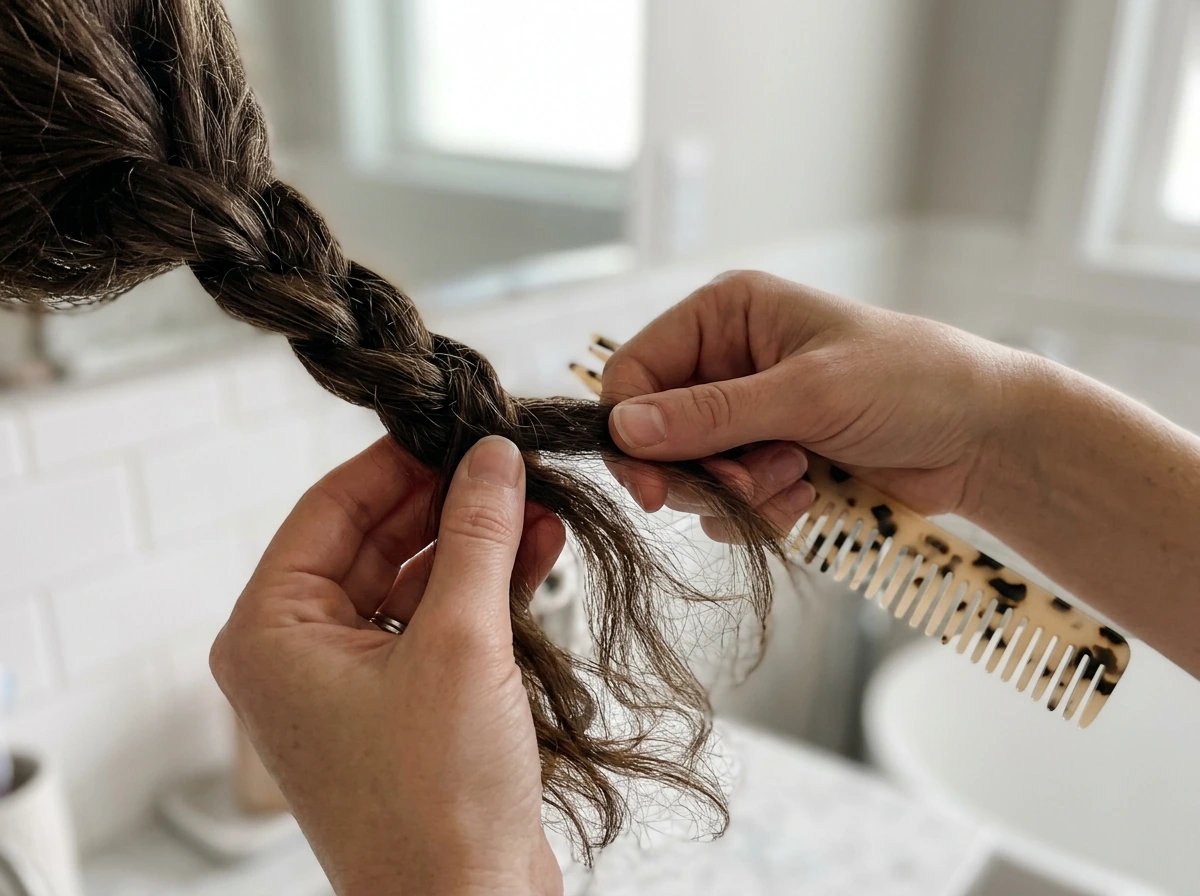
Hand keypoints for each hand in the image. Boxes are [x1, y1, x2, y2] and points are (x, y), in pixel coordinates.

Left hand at [210, 436, 565, 895]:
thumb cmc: (434, 804)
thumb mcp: (460, 645)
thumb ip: (477, 537)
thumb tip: (492, 457)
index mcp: (272, 632)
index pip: (329, 509)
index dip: (397, 462)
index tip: (458, 425)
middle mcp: (302, 653)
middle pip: (377, 541)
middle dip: (451, 503)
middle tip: (512, 461)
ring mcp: (355, 682)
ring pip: (417, 581)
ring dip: (480, 545)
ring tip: (542, 504)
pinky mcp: (407, 705)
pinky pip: (442, 625)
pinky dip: (488, 591)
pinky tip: (539, 554)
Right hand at [601, 271, 1022, 539]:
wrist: (984, 438)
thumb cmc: (910, 383)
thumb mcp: (808, 392)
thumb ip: (712, 415)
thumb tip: (623, 429)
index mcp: (725, 316)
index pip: (635, 372)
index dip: (631, 430)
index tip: (649, 487)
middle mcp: (726, 361)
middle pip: (655, 433)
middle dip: (700, 470)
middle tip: (747, 483)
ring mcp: (747, 415)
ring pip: (690, 476)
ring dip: (739, 492)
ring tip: (798, 476)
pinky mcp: (767, 461)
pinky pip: (727, 504)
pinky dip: (761, 512)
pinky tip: (809, 494)